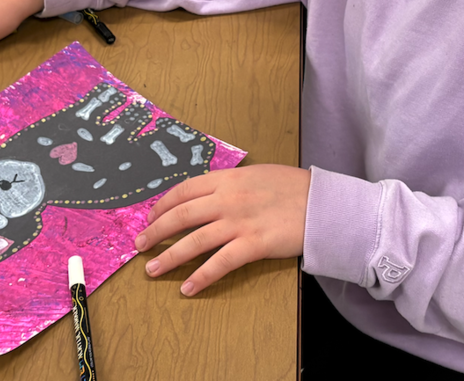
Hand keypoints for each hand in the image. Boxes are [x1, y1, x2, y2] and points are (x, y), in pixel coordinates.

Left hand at [134, 164, 310, 295]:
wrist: (323, 203)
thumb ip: (231, 184)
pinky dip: (201, 276)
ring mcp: (239, 222)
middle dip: (156, 232)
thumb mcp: (257, 175)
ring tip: (153, 269)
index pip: (184, 190)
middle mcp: (228, 198)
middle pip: (181, 215)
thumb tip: (209, 194)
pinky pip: (220, 263)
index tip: (151, 217)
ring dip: (169, 256)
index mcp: (228, 179)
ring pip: (194, 240)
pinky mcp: (253, 244)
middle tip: (140, 245)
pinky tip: (188, 287)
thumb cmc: (294, 188)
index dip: (163, 205)